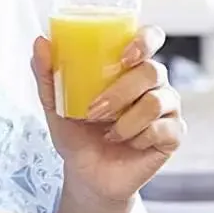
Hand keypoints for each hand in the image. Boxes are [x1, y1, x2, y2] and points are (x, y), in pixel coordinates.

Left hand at [31, 25, 183, 206]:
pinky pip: (164, 129)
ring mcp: (167, 108)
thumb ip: (48, 74)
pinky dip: (139, 138)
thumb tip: (40, 42)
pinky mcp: (173, 135)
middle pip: (152, 70)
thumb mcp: (56, 105)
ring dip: (126, 120)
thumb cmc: (77, 134)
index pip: (150, 38)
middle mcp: (153, 83)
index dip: (145, 40)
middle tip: (94, 110)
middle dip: (121, 91)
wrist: (87, 175)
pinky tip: (126, 143)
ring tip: (107, 131)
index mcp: (130, 66)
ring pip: (156, 101)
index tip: (125, 55)